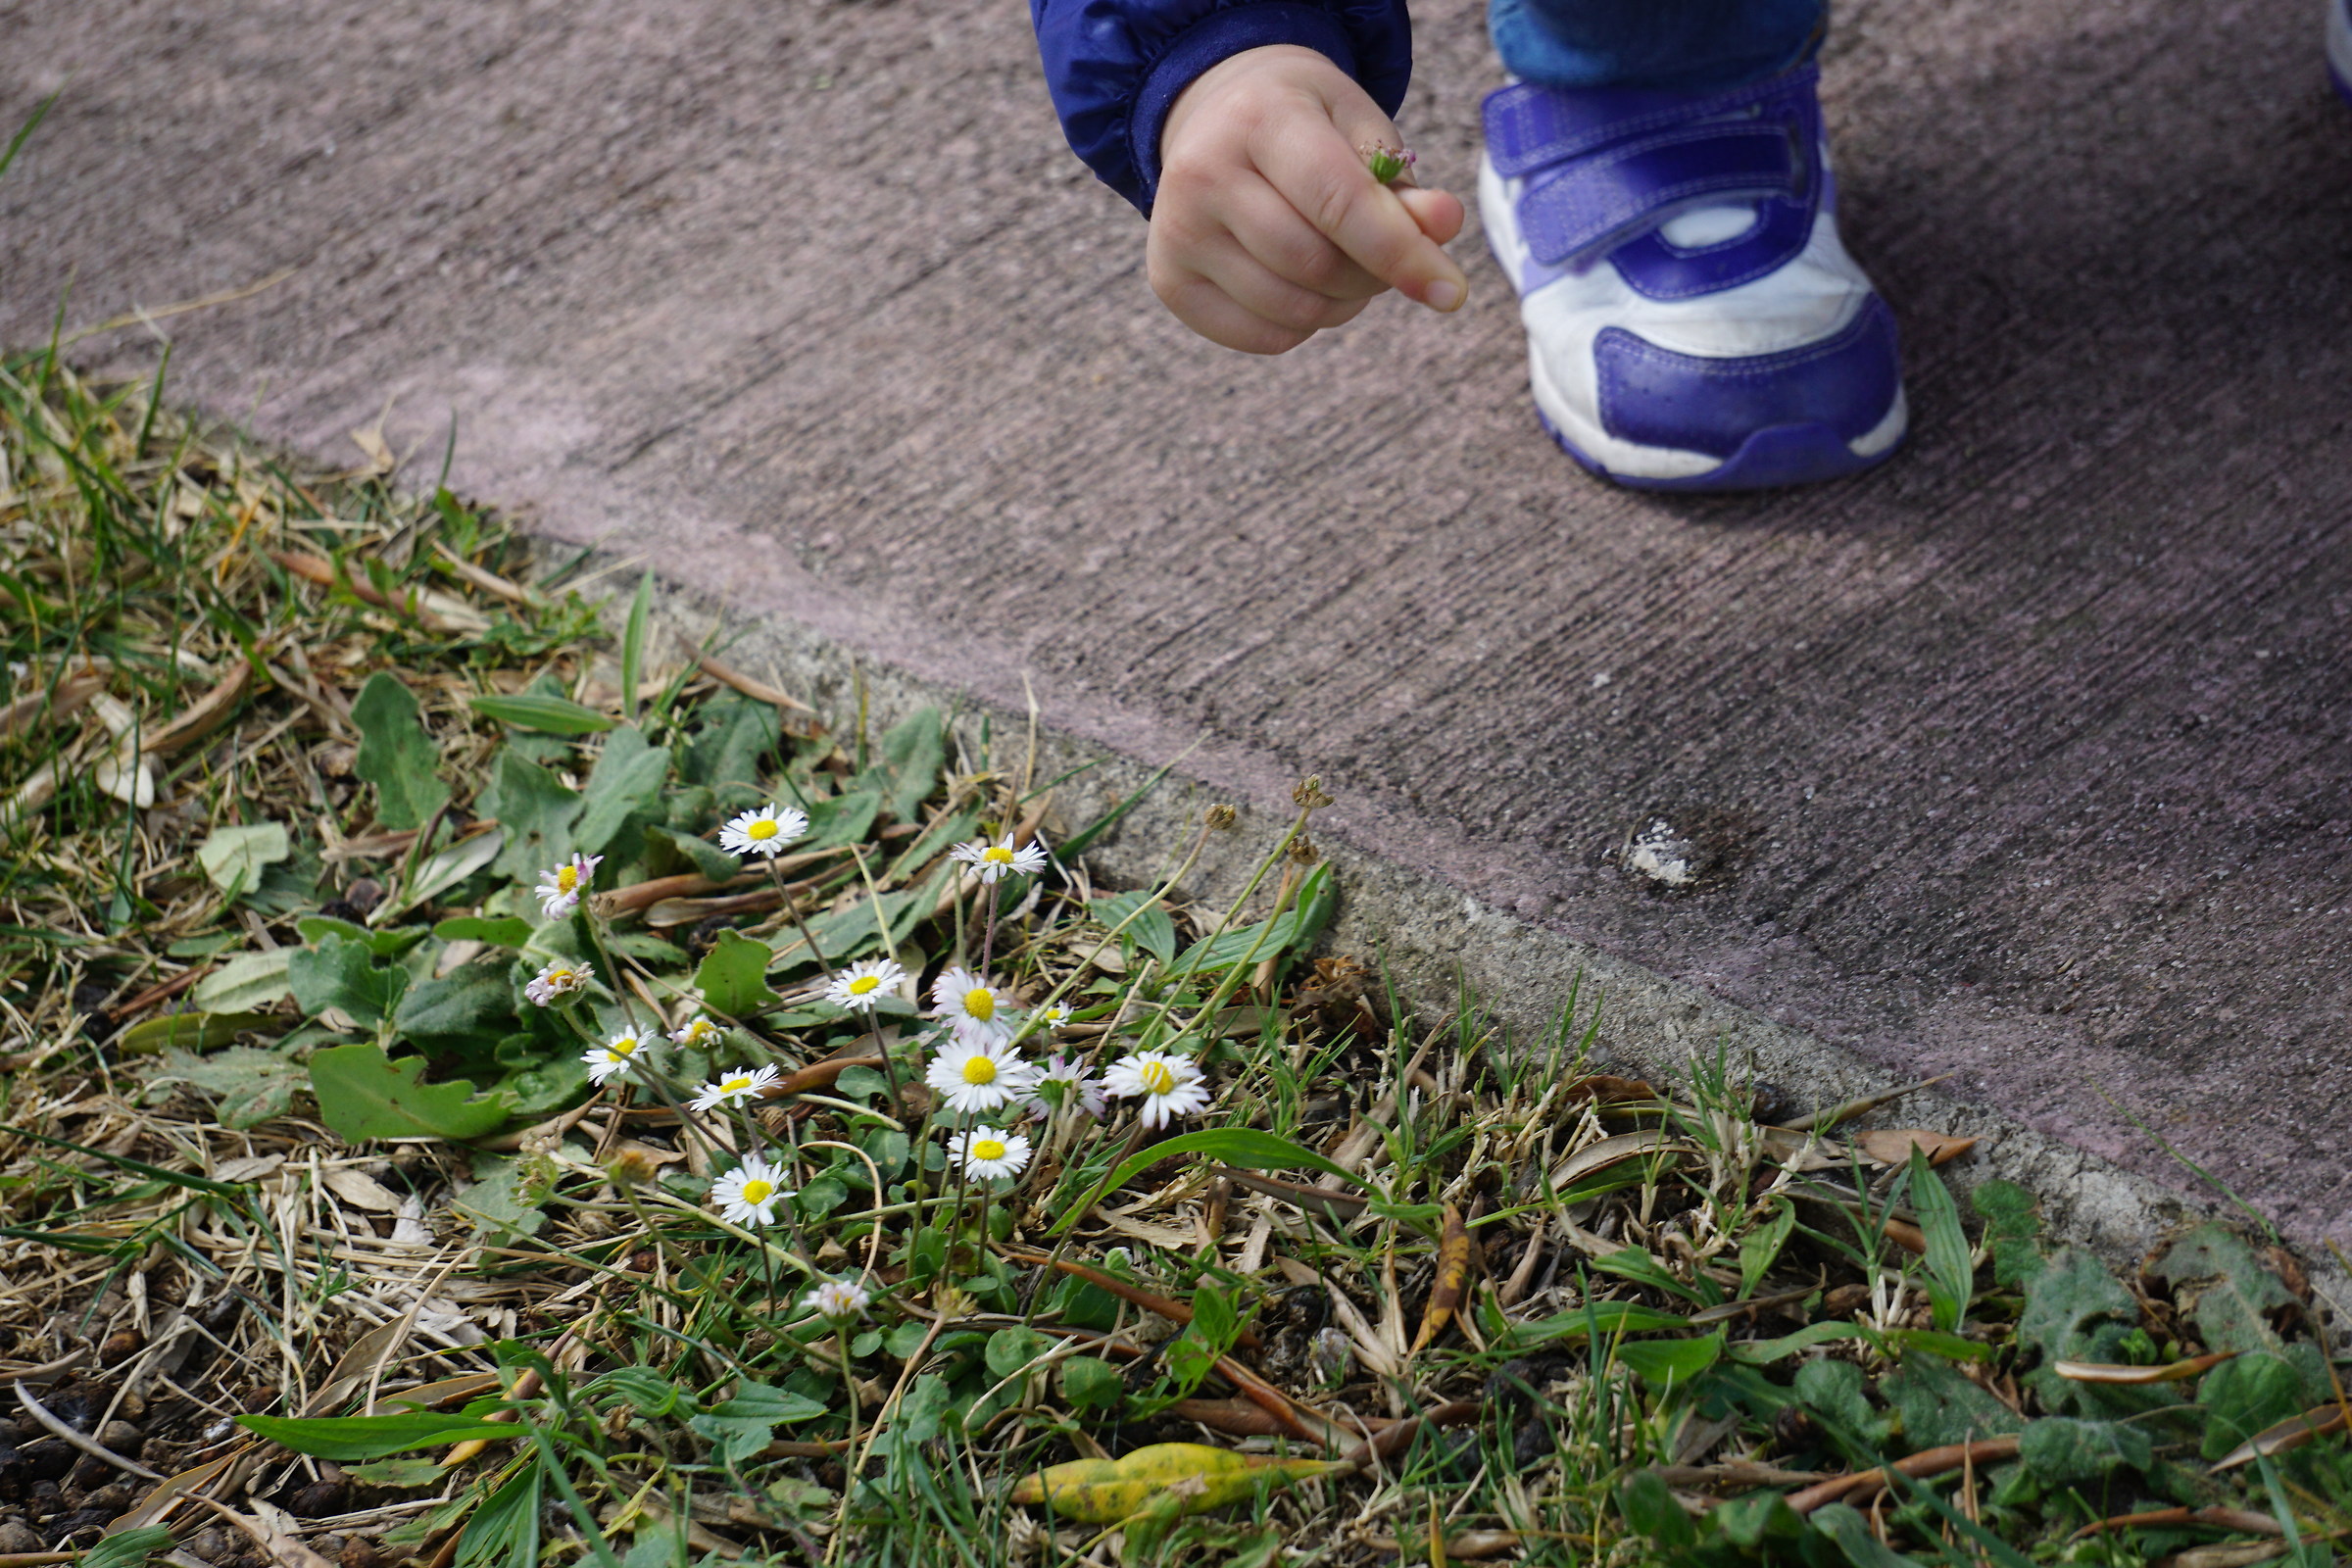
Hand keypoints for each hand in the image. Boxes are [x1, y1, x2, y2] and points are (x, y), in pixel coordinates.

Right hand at [1149, 45, 1467, 353]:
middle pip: (1316, 266)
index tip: (1453, 292)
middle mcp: (1203, 173)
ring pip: (1291, 310)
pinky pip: (1262, 338)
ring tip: (1341, 265)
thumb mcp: (1357, 128)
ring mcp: (1176, 231)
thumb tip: (1443, 227)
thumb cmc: (1302, 122)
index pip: (1339, 202)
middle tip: (1385, 258)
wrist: (1215, 113)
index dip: (1402, 253)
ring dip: (1341, 305)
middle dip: (1372, 277)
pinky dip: (1301, 326)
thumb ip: (1400, 183)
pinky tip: (1300, 285)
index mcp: (1258, 118)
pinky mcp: (1168, 280)